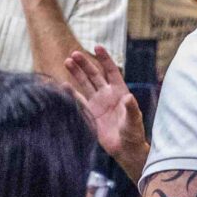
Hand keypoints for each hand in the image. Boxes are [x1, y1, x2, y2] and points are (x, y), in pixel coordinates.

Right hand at [65, 46, 142, 170]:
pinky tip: (63, 86)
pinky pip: (79, 101)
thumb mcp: (134, 120)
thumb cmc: (133, 133)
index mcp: (120, 92)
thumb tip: (129, 98)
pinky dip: (71, 94)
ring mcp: (97, 104)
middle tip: (74, 54)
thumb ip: (131, 109)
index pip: (111, 71)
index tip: (97, 47)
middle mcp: (107, 95)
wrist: (125, 149)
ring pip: (85, 84)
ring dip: (76, 73)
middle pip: (94, 75)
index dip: (105, 59)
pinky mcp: (89, 114)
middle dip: (85, 64)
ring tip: (67, 61)